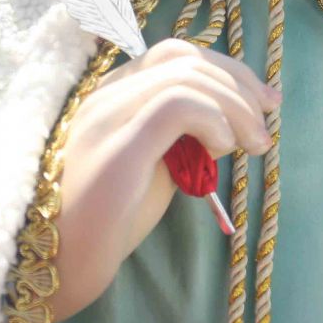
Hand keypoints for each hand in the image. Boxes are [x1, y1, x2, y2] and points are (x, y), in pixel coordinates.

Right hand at [50, 39, 279, 321]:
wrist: (55, 267)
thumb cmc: (104, 224)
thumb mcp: (153, 171)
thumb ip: (183, 140)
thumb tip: (227, 125)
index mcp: (111, 96)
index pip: (174, 55)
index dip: (226, 70)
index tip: (262, 101)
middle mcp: (104, 95)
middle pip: (184, 57)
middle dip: (239, 82)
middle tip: (267, 119)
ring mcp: (106, 115)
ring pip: (186, 76)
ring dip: (235, 106)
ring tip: (254, 145)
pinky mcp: (117, 145)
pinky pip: (177, 105)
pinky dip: (214, 119)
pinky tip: (223, 149)